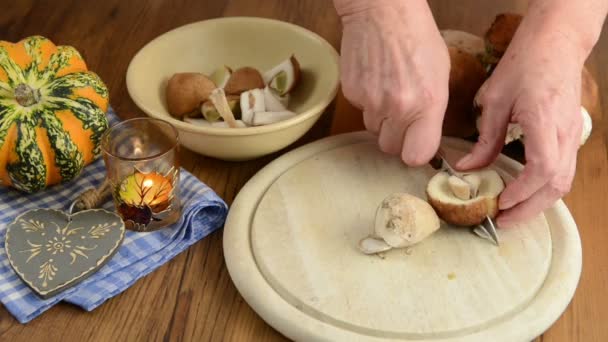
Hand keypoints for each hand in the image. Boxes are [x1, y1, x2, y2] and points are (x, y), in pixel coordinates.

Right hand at [336, 0, 449, 165]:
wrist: (382, 11)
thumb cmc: (417, 36)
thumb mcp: (440, 74)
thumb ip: (433, 111)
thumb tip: (426, 138)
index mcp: (427, 103)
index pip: (416, 156)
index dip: (416, 153)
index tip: (417, 145)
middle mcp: (398, 108)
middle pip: (390, 148)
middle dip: (396, 137)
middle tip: (402, 117)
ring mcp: (371, 102)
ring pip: (374, 130)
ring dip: (381, 118)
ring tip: (388, 90)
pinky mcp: (351, 94)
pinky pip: (360, 111)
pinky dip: (367, 102)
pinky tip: (375, 79)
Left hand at [455, 19, 586, 226]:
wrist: (556, 44)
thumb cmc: (524, 65)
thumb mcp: (494, 99)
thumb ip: (484, 139)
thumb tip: (465, 169)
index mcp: (544, 120)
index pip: (542, 168)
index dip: (521, 191)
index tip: (499, 202)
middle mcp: (565, 132)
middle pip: (557, 184)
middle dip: (529, 208)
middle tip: (501, 221)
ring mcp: (572, 135)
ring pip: (563, 181)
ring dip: (538, 203)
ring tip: (510, 213)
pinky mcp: (570, 136)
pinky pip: (563, 171)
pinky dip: (544, 189)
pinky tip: (523, 194)